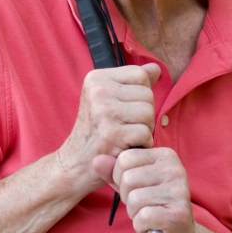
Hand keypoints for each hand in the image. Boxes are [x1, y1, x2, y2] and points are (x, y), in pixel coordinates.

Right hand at [56, 63, 159, 191]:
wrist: (75, 164)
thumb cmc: (96, 132)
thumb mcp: (108, 100)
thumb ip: (131, 83)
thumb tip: (155, 68)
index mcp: (96, 78)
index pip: (140, 74)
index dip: (140, 95)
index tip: (123, 109)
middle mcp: (97, 91)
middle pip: (147, 94)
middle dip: (143, 114)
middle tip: (123, 127)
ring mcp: (103, 112)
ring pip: (148, 113)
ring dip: (144, 129)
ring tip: (125, 136)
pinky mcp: (111, 133)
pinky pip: (145, 133)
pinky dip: (141, 145)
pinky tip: (126, 147)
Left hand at [97, 146, 196, 232]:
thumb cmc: (154, 206)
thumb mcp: (132, 185)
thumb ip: (114, 172)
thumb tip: (96, 160)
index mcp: (166, 156)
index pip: (124, 158)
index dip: (120, 178)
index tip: (136, 189)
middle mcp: (175, 169)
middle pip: (127, 179)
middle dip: (127, 198)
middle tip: (143, 206)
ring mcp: (179, 191)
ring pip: (134, 199)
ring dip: (134, 213)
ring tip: (149, 216)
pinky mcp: (177, 214)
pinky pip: (142, 218)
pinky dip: (141, 227)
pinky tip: (152, 226)